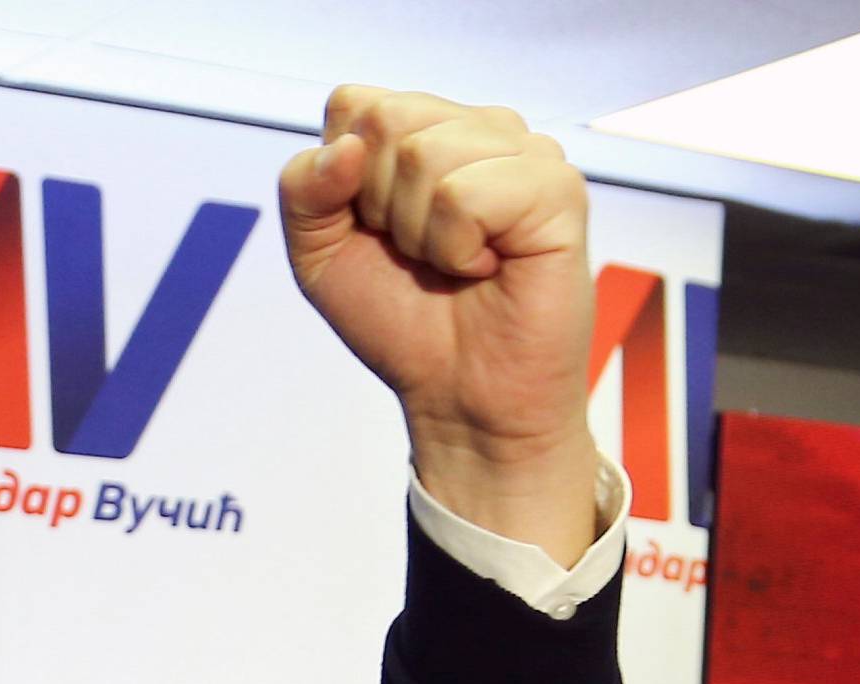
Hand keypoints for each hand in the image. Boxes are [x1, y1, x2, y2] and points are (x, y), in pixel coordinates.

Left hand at [280, 89, 599, 562]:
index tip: (381, 237)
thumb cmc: (405, 327)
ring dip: (422, 236)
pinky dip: (458, 248)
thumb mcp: (320, 258)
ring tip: (457, 268)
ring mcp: (523, 153)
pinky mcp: (556, 190)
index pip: (354, 104)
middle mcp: (478, 129)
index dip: (347, 183)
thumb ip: (303, 190)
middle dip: (383, 210)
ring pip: (426, 156)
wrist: (460, 403)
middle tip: (424, 259)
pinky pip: (466, 194)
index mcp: (427, 130)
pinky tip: (488, 270)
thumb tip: (347, 147)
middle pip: (387, 121)